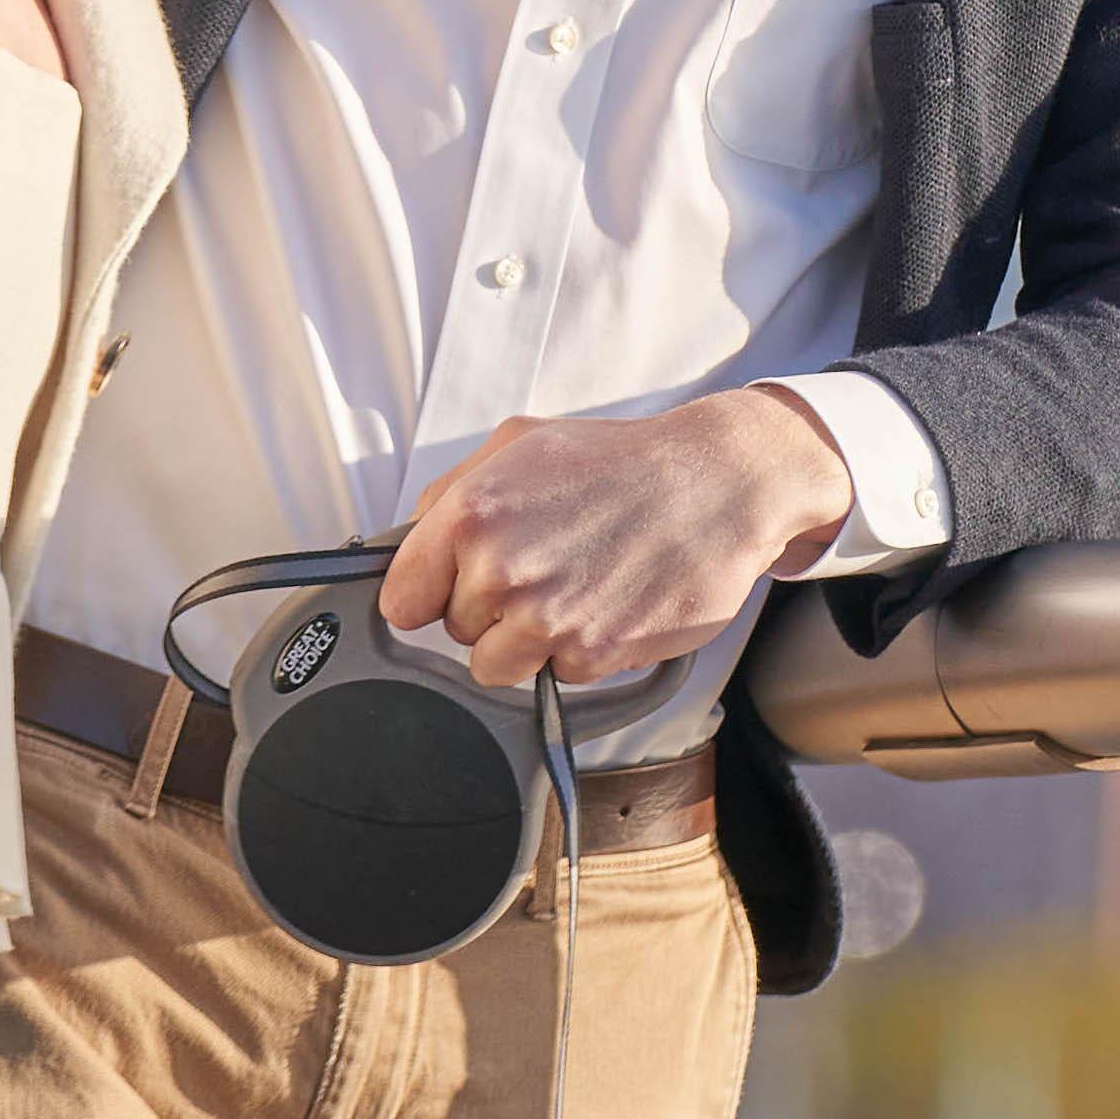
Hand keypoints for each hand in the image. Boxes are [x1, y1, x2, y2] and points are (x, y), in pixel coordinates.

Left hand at [379, 389, 854, 690]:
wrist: (718, 484)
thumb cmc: (622, 463)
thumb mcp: (519, 444)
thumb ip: (453, 493)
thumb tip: (410, 543)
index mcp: (470, 515)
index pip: (401, 598)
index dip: (428, 594)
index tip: (448, 589)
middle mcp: (500, 570)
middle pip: (455, 631)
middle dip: (489, 608)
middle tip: (542, 567)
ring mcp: (545, 618)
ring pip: (496, 666)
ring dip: (527, 641)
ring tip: (571, 591)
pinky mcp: (591, 654)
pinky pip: (556, 674)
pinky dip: (580, 649)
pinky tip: (607, 603)